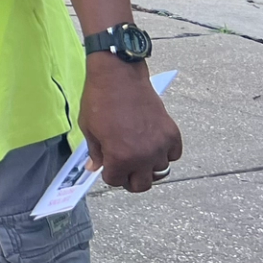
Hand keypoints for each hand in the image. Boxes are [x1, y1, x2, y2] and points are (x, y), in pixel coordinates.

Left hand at [80, 55, 182, 192]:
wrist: (119, 76)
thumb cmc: (99, 100)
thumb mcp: (89, 128)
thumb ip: (95, 152)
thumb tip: (95, 168)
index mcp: (120, 157)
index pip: (116, 181)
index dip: (110, 174)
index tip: (108, 165)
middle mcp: (143, 156)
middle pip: (142, 185)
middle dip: (130, 179)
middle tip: (125, 167)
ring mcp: (160, 145)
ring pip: (159, 170)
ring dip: (148, 165)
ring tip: (139, 151)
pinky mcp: (172, 133)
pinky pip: (174, 155)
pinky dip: (166, 153)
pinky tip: (153, 143)